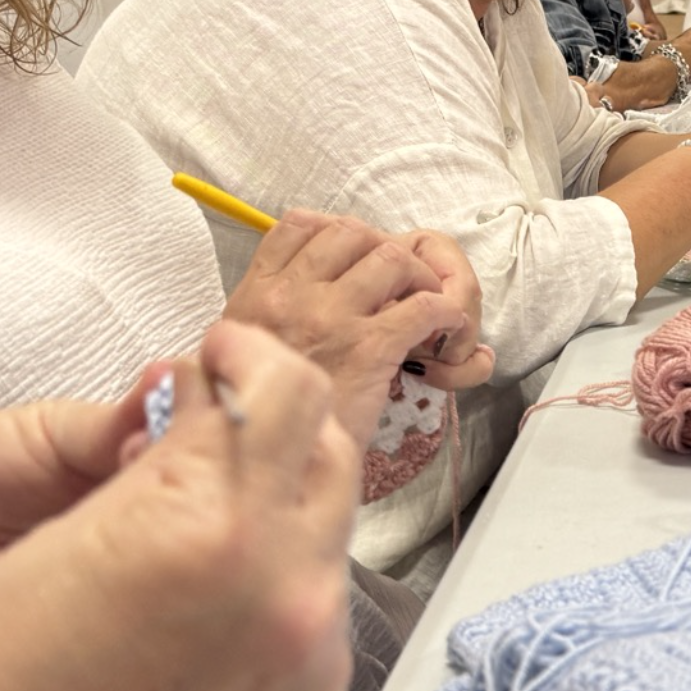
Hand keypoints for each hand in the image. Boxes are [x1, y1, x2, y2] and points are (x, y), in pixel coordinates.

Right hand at [0, 321, 360, 690]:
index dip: (248, 356)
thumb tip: (212, 412)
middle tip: (223, 415)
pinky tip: (216, 598)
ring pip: (333, 525)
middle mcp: (284, 581)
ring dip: (286, 498)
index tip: (218, 356)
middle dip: (279, 417)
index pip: (283, 388)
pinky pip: (324, 602)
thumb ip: (163, 465)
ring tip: (212, 513)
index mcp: (208, 523)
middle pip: (329, 447)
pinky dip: (285, 577)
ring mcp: (311, 646)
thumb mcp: (64, 533)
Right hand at [224, 211, 493, 445]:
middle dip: (386, 249)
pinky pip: (423, 307)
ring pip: (393, 258)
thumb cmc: (262, 418)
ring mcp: (329, 318)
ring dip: (420, 277)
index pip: (299, 225)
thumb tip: (309, 283)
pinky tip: (448, 332)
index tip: (357, 256)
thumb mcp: (243, 353)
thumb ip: (267, 315)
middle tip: (401, 282)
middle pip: (353, 233)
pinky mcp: (368, 348)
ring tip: (425, 303)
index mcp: (256, 294)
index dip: (338, 233)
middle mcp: (290, 297)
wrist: (274, 465)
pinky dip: (447, 314)